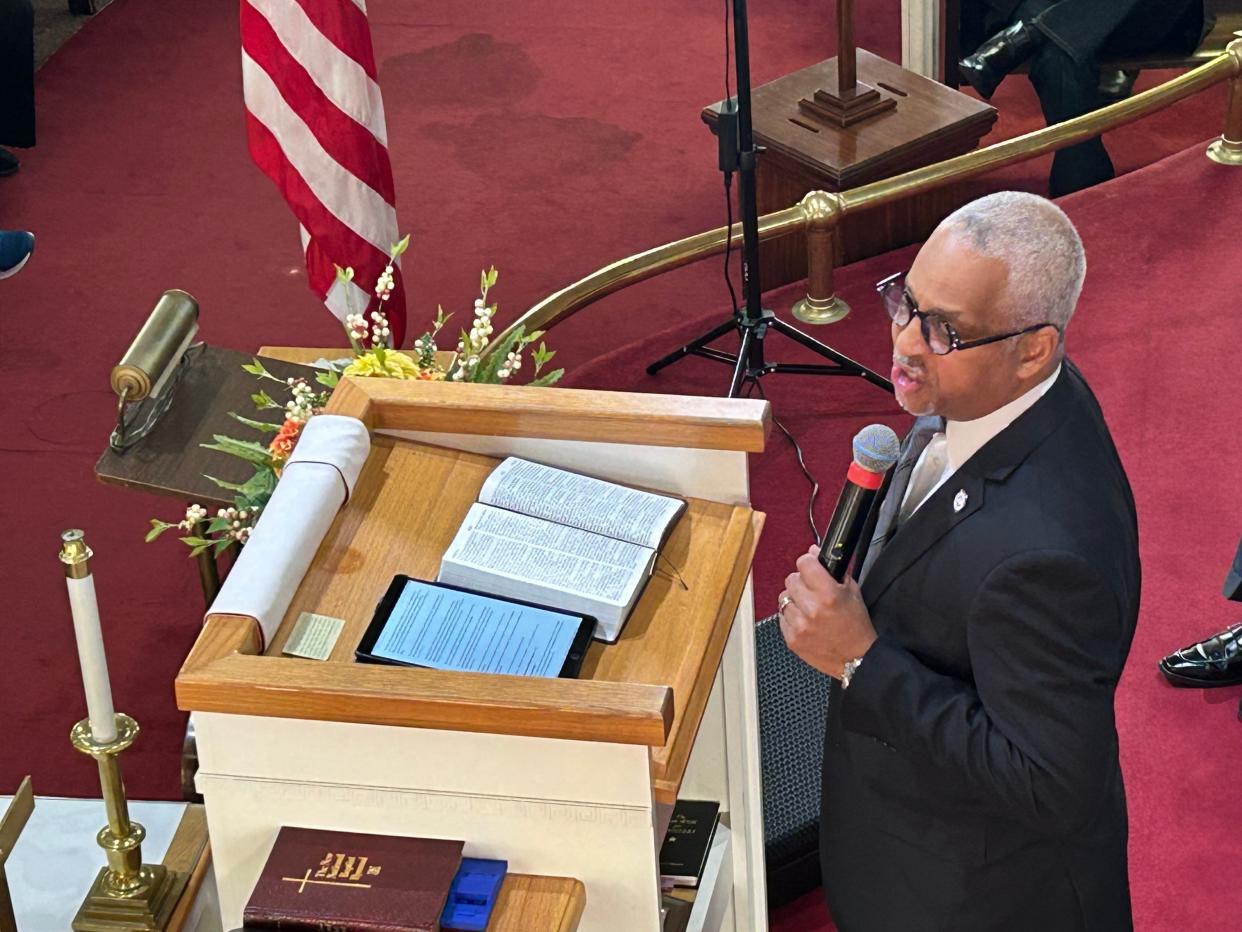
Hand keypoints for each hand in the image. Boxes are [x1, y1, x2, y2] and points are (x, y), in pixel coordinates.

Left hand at [779, 545, 877, 678]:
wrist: (856, 659)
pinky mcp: (791, 639)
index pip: (804, 563)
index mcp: (828, 595)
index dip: (808, 562)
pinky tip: (805, 621)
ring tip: (809, 608)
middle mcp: (812, 609)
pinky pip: (781, 617)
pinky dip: (791, 616)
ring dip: (795, 600)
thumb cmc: (856, 627)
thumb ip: (833, 570)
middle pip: (791, 579)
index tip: (810, 566)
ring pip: (783, 598)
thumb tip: (814, 551)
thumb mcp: (853, 592)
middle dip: (801, 582)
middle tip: (812, 590)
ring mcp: (799, 625)